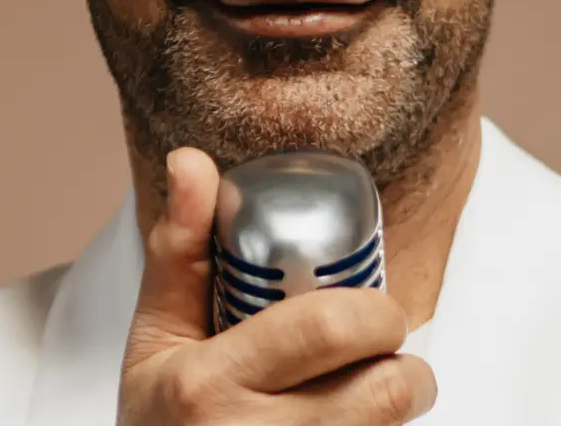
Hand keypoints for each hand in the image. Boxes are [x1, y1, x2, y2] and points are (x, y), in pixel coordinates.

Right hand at [117, 147, 436, 423]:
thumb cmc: (162, 424)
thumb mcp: (155, 338)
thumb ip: (179, 248)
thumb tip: (192, 161)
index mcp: (207, 384)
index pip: (322, 329)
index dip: (373, 311)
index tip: (380, 307)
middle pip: (375, 392)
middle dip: (405, 365)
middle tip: (392, 348)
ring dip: (398, 407)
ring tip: (381, 387)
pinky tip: (349, 424)